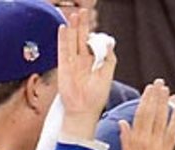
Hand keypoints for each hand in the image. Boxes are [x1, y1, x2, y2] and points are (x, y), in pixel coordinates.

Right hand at [58, 9, 116, 139]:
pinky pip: (63, 50)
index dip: (94, 36)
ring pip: (72, 41)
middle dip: (82, 26)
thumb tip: (110, 42)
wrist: (83, 112)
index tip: (96, 30)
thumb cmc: (95, 100)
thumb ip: (110, 59)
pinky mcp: (63, 68)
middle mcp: (81, 63)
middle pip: (81, 39)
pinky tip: (64, 28)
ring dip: (73, 28)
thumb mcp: (107, 77)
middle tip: (84, 12)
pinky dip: (63, 38)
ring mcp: (72, 64)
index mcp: (93, 65)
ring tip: (75, 15)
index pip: (93, 46)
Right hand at [119, 80, 174, 149]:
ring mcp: (157, 147)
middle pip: (151, 114)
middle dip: (156, 97)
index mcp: (134, 140)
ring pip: (161, 120)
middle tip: (160, 83)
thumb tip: (121, 123)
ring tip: (168, 91)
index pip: (140, 115)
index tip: (149, 88)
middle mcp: (145, 141)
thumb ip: (126, 139)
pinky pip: (172, 132)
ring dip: (165, 104)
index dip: (146, 100)